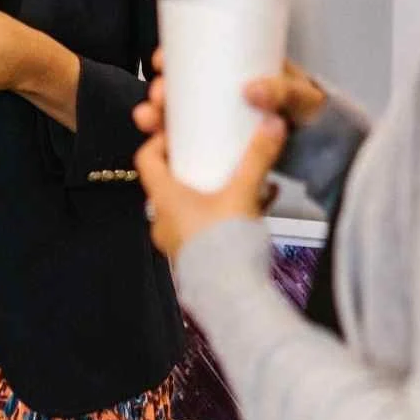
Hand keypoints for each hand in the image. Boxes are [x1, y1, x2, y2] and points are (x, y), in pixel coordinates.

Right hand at [133, 49, 326, 142]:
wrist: (325, 149)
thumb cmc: (316, 113)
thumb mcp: (302, 96)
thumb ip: (283, 90)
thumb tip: (252, 89)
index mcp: (243, 66)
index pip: (200, 53)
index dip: (174, 54)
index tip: (160, 60)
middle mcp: (227, 89)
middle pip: (183, 85)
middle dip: (161, 90)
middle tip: (157, 98)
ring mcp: (223, 117)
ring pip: (180, 113)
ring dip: (158, 115)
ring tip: (150, 122)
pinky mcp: (222, 142)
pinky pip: (190, 138)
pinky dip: (170, 141)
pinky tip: (159, 144)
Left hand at [135, 117, 288, 260]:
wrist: (232, 296)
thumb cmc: (225, 244)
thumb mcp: (243, 192)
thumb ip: (257, 158)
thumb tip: (273, 122)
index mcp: (165, 198)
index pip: (146, 160)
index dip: (158, 141)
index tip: (178, 133)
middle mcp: (164, 220)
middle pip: (170, 182)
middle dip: (192, 167)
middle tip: (212, 154)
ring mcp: (178, 241)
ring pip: (190, 206)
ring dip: (210, 192)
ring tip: (240, 182)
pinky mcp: (196, 257)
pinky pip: (206, 228)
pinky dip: (224, 216)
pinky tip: (255, 209)